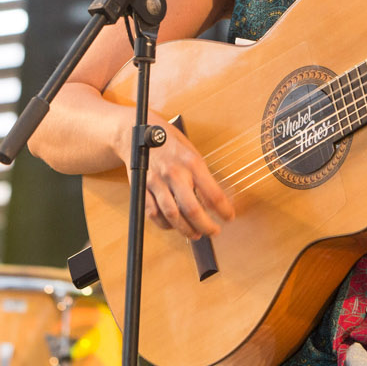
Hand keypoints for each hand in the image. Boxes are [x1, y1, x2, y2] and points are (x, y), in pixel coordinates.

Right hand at [135, 120, 234, 239]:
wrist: (137, 131)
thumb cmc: (168, 142)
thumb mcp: (191, 152)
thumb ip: (202, 175)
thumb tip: (214, 201)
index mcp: (191, 162)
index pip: (213, 194)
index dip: (224, 210)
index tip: (229, 217)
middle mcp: (174, 173)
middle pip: (192, 209)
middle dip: (206, 226)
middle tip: (214, 231)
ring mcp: (156, 182)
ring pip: (172, 216)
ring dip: (186, 230)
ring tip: (196, 233)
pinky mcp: (142, 189)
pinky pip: (154, 214)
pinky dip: (165, 224)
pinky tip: (174, 225)